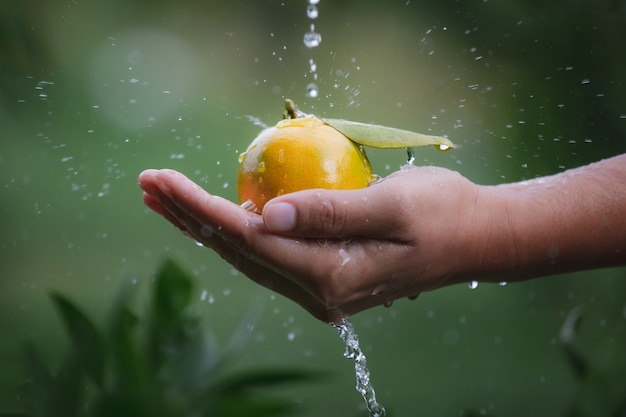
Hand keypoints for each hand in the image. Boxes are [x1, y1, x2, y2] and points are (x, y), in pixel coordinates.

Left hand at [138, 166, 485, 321]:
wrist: (479, 239)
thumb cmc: (444, 213)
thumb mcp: (392, 205)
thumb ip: (329, 212)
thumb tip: (265, 215)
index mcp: (332, 275)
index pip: (249, 239)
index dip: (201, 209)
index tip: (161, 180)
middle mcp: (320, 293)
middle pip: (239, 252)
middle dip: (190, 217)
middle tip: (147, 184)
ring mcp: (323, 291)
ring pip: (249, 257)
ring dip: (207, 226)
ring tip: (168, 198)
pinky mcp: (328, 280)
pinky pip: (270, 257)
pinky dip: (237, 234)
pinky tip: (218, 215)